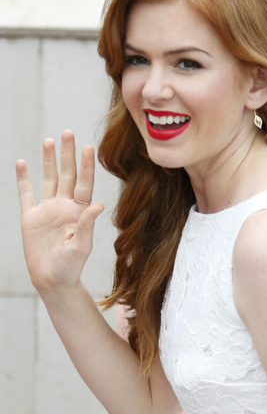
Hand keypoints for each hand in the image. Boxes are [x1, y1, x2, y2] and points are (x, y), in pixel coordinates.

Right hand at [16, 130, 103, 293]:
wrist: (52, 280)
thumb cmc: (71, 266)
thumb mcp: (81, 247)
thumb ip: (87, 225)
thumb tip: (97, 204)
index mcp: (80, 211)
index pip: (84, 183)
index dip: (86, 166)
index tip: (88, 146)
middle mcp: (65, 206)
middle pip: (67, 175)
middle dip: (68, 154)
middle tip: (68, 133)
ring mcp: (48, 209)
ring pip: (49, 179)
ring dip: (49, 161)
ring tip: (49, 141)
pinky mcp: (31, 217)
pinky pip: (26, 194)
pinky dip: (23, 179)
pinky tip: (22, 163)